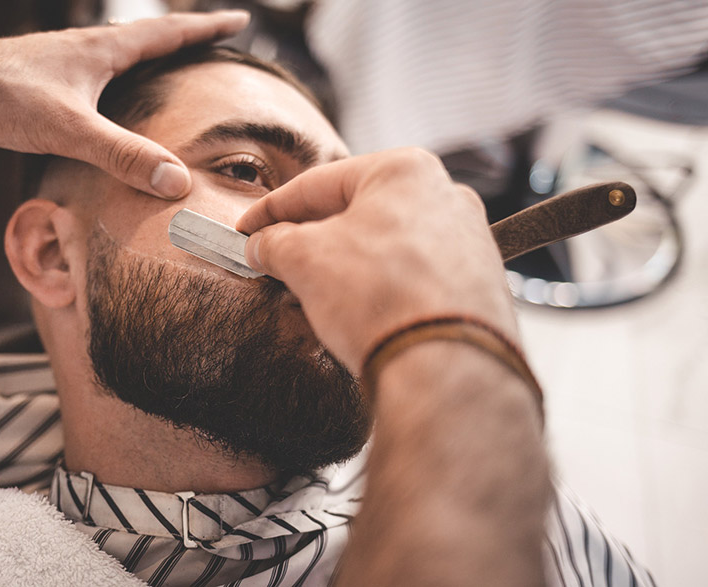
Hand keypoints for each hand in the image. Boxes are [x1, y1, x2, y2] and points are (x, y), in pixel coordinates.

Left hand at [0, 10, 249, 199]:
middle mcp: (87, 49)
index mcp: (102, 49)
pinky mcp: (46, 83)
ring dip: (151, 60)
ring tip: (172, 72)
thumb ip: (122, 155)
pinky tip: (112, 105)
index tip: (239, 20)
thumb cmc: (1, 96)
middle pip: (148, 38)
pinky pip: (98, 77)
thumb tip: (176, 181)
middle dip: (185, 40)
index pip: (168, 32)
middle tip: (214, 42)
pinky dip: (121, 83)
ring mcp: (66, 65)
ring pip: (121, 57)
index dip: (206, 29)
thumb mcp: (69, 128)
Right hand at [236, 148, 517, 372]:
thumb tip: (262, 245)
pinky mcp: (475, 284)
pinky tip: (352, 311)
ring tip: (308, 292)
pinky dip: (377, 287)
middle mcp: (446, 197)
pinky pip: (412, 275)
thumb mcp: (304, 259)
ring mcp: (467, 242)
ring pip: (385, 245)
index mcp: (405, 171)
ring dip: (343, 266)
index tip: (248, 229)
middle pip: (356, 212)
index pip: (319, 183)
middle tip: (274, 260)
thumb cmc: (381, 299)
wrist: (443, 369)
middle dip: (310, 239)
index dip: (271, 209)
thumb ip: (275, 243)